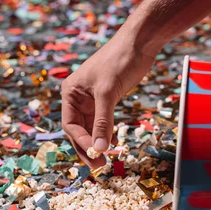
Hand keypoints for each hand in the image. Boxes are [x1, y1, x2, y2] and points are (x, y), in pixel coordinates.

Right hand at [61, 31, 155, 167]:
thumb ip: (102, 122)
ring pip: (90, 129)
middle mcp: (78, 97)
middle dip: (87, 148)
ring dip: (96, 144)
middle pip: (78, 130)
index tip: (95, 154)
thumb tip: (99, 149)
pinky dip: (105, 135)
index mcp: (70, 92)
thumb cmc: (119, 61)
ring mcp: (92, 100)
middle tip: (97, 166)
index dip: (81, 142)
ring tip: (105, 161)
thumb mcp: (108, 93)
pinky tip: (111, 145)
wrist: (139, 43)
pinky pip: (102, 123)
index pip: (70, 125)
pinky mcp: (106, 100)